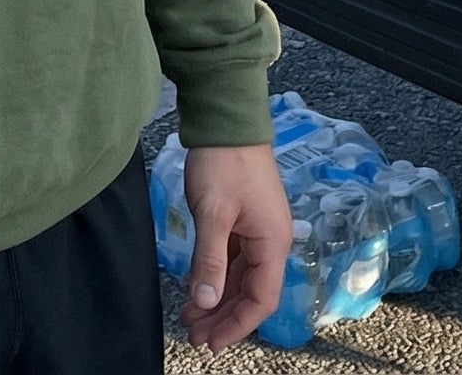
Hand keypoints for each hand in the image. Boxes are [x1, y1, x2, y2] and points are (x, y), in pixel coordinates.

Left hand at [178, 141, 292, 349]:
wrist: (227, 120)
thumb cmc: (224, 163)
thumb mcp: (213, 213)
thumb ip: (209, 260)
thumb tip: (204, 303)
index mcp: (272, 243)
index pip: (260, 300)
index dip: (237, 325)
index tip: (211, 342)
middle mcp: (271, 241)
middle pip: (250, 292)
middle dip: (222, 317)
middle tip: (193, 336)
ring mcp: (258, 230)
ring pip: (239, 278)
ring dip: (216, 299)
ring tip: (189, 319)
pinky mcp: (244, 220)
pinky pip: (232, 259)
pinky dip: (215, 276)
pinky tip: (194, 288)